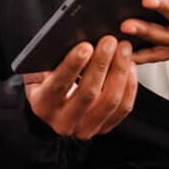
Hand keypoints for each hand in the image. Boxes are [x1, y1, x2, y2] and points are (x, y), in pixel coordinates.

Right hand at [22, 34, 137, 138]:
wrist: (52, 107)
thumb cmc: (46, 82)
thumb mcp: (40, 70)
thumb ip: (53, 60)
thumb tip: (76, 40)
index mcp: (42, 105)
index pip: (58, 85)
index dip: (72, 65)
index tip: (86, 46)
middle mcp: (62, 122)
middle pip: (88, 93)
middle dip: (101, 63)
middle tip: (109, 41)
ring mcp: (84, 128)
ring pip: (109, 100)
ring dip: (119, 71)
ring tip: (123, 50)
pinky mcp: (103, 128)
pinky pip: (123, 108)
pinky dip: (129, 85)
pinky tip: (129, 66)